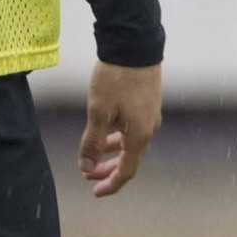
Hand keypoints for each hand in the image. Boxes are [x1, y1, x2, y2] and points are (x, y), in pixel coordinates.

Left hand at [79, 61, 161, 197]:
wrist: (135, 44)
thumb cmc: (116, 78)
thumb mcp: (98, 111)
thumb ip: (92, 141)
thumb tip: (86, 168)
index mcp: (140, 135)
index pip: (127, 171)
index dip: (111, 184)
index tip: (95, 192)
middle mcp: (149, 129)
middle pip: (129, 158)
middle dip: (108, 169)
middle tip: (88, 175)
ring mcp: (150, 115)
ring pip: (130, 142)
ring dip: (111, 151)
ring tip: (91, 154)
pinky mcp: (147, 102)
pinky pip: (131, 128)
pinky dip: (116, 135)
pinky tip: (102, 130)